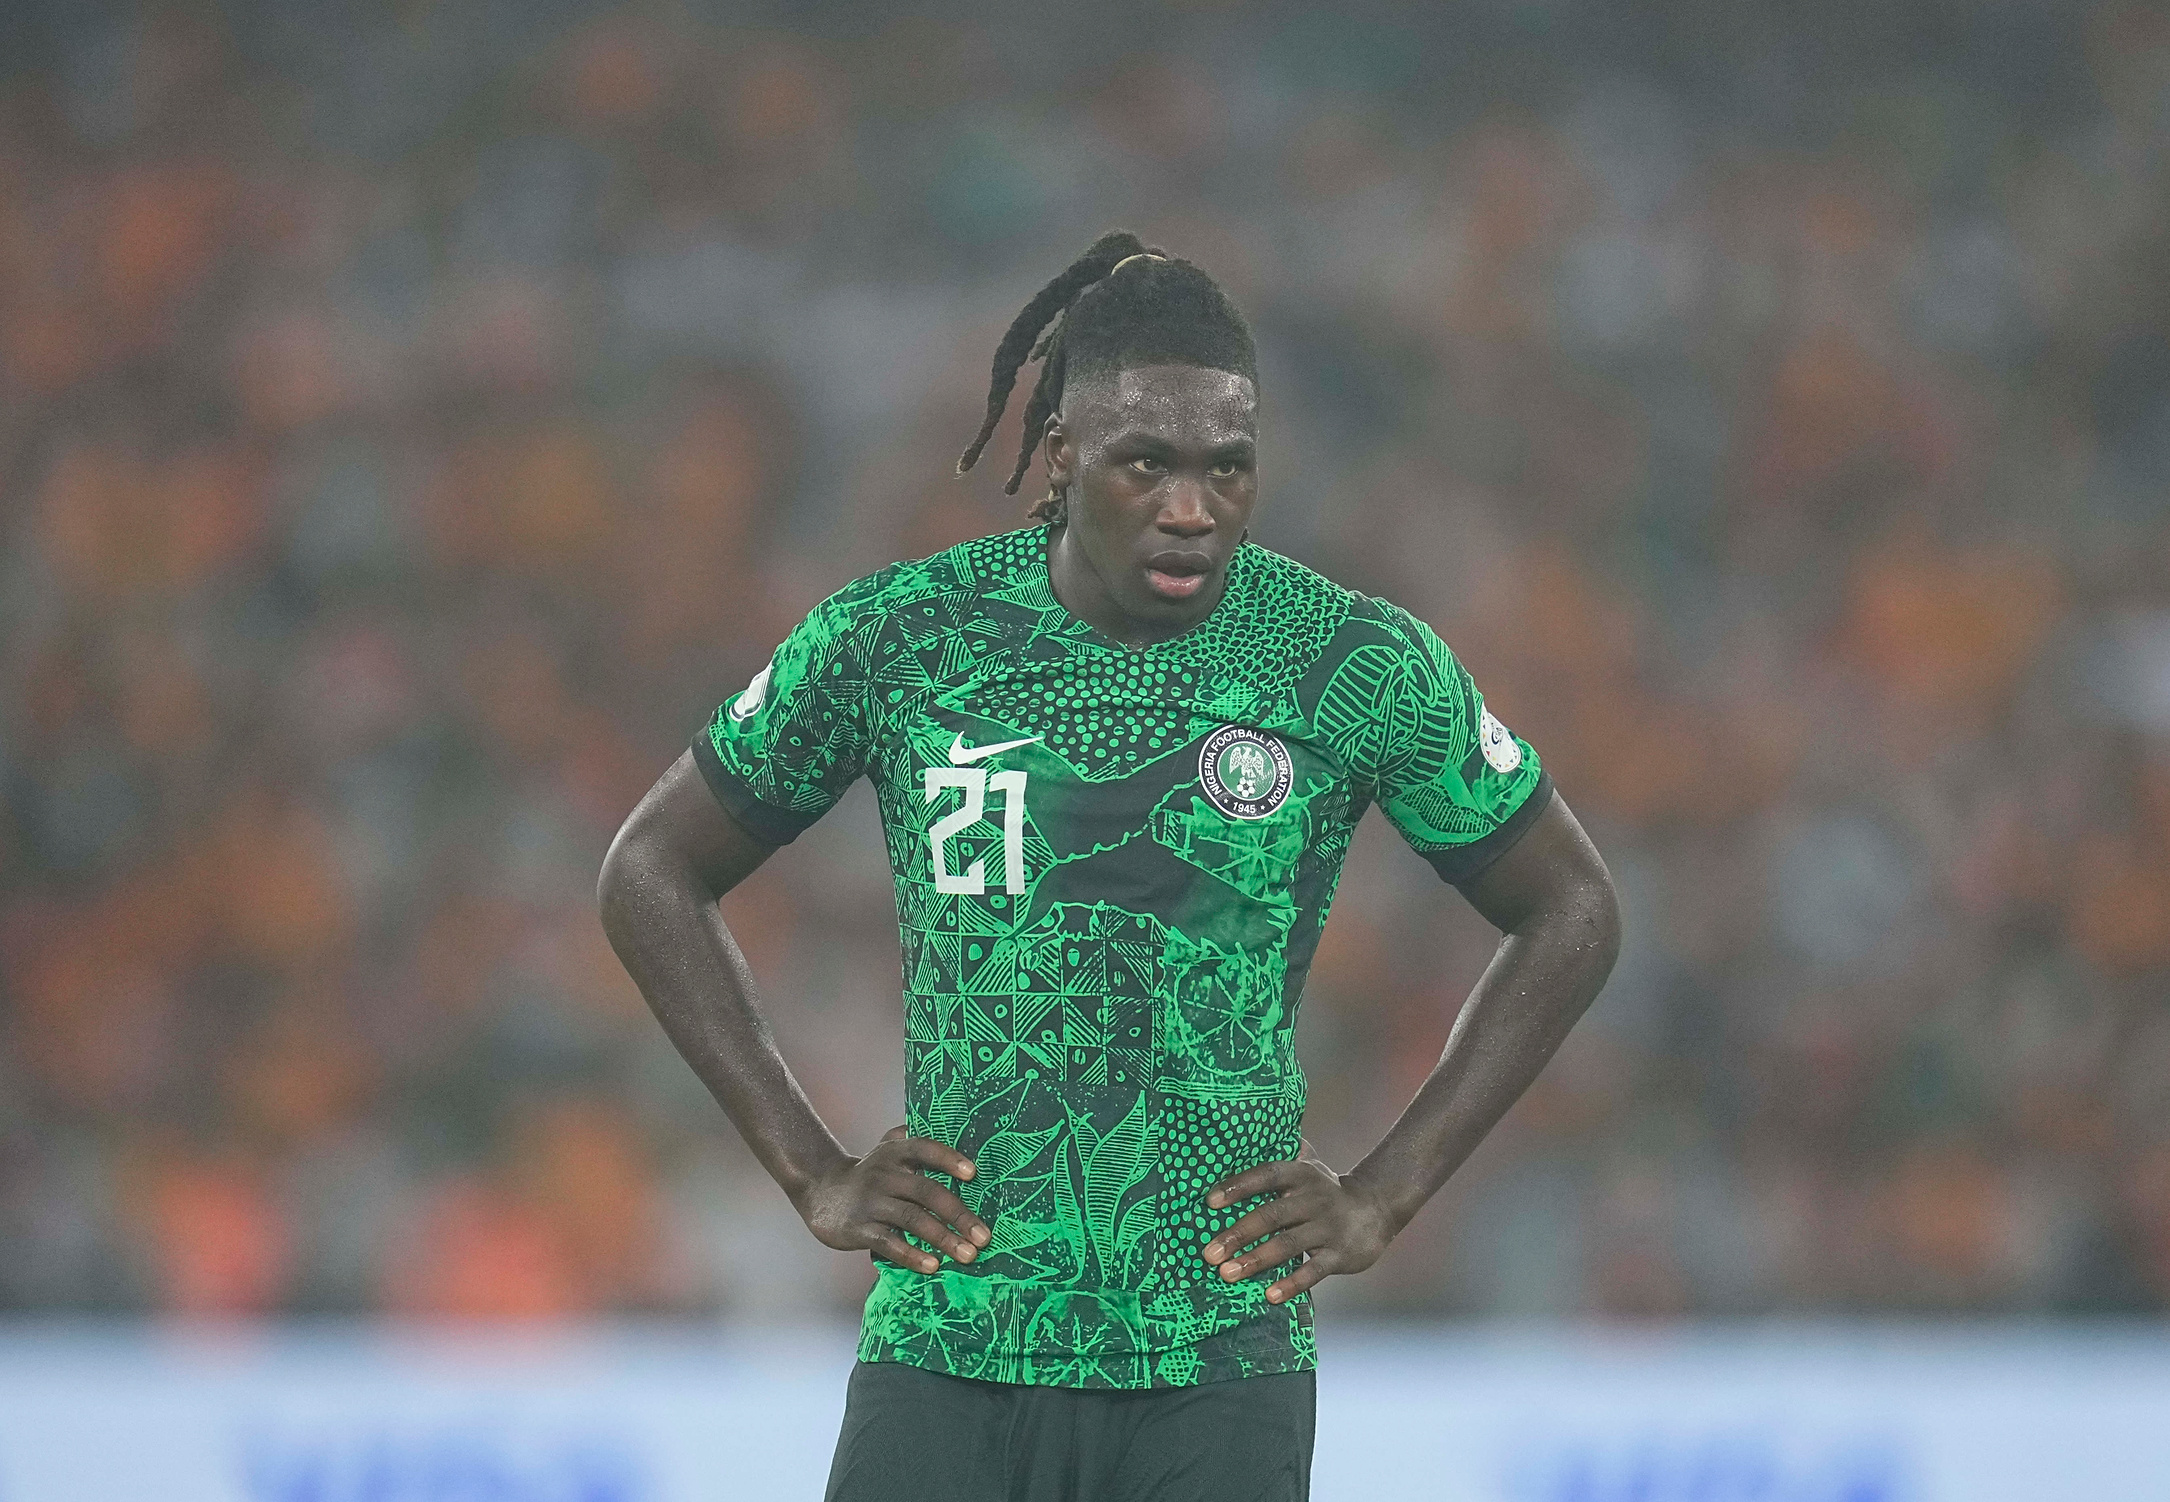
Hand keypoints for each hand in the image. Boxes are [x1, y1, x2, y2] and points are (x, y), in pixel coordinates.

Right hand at [794, 1126, 991, 1274]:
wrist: (820, 1191)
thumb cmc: (869, 1173)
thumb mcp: (887, 1149)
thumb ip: (915, 1142)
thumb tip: (962, 1140)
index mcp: (895, 1153)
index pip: (924, 1148)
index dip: (948, 1159)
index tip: (974, 1174)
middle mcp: (884, 1174)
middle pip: (926, 1191)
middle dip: (959, 1215)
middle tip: (984, 1237)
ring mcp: (871, 1202)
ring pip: (912, 1219)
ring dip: (943, 1238)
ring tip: (968, 1255)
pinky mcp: (859, 1228)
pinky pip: (889, 1243)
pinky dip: (913, 1255)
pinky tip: (934, 1266)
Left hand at [1199, 1139, 1400, 1303]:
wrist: (1377, 1210)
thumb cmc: (1326, 1191)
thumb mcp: (1307, 1168)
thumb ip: (1277, 1163)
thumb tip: (1231, 1148)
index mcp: (1301, 1175)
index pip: (1266, 1176)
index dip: (1238, 1187)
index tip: (1210, 1202)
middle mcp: (1314, 1199)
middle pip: (1271, 1215)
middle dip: (1238, 1234)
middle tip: (1209, 1253)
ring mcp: (1328, 1228)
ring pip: (1288, 1244)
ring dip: (1255, 1259)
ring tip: (1227, 1273)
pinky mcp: (1340, 1255)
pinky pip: (1314, 1271)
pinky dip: (1292, 1284)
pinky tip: (1271, 1296)